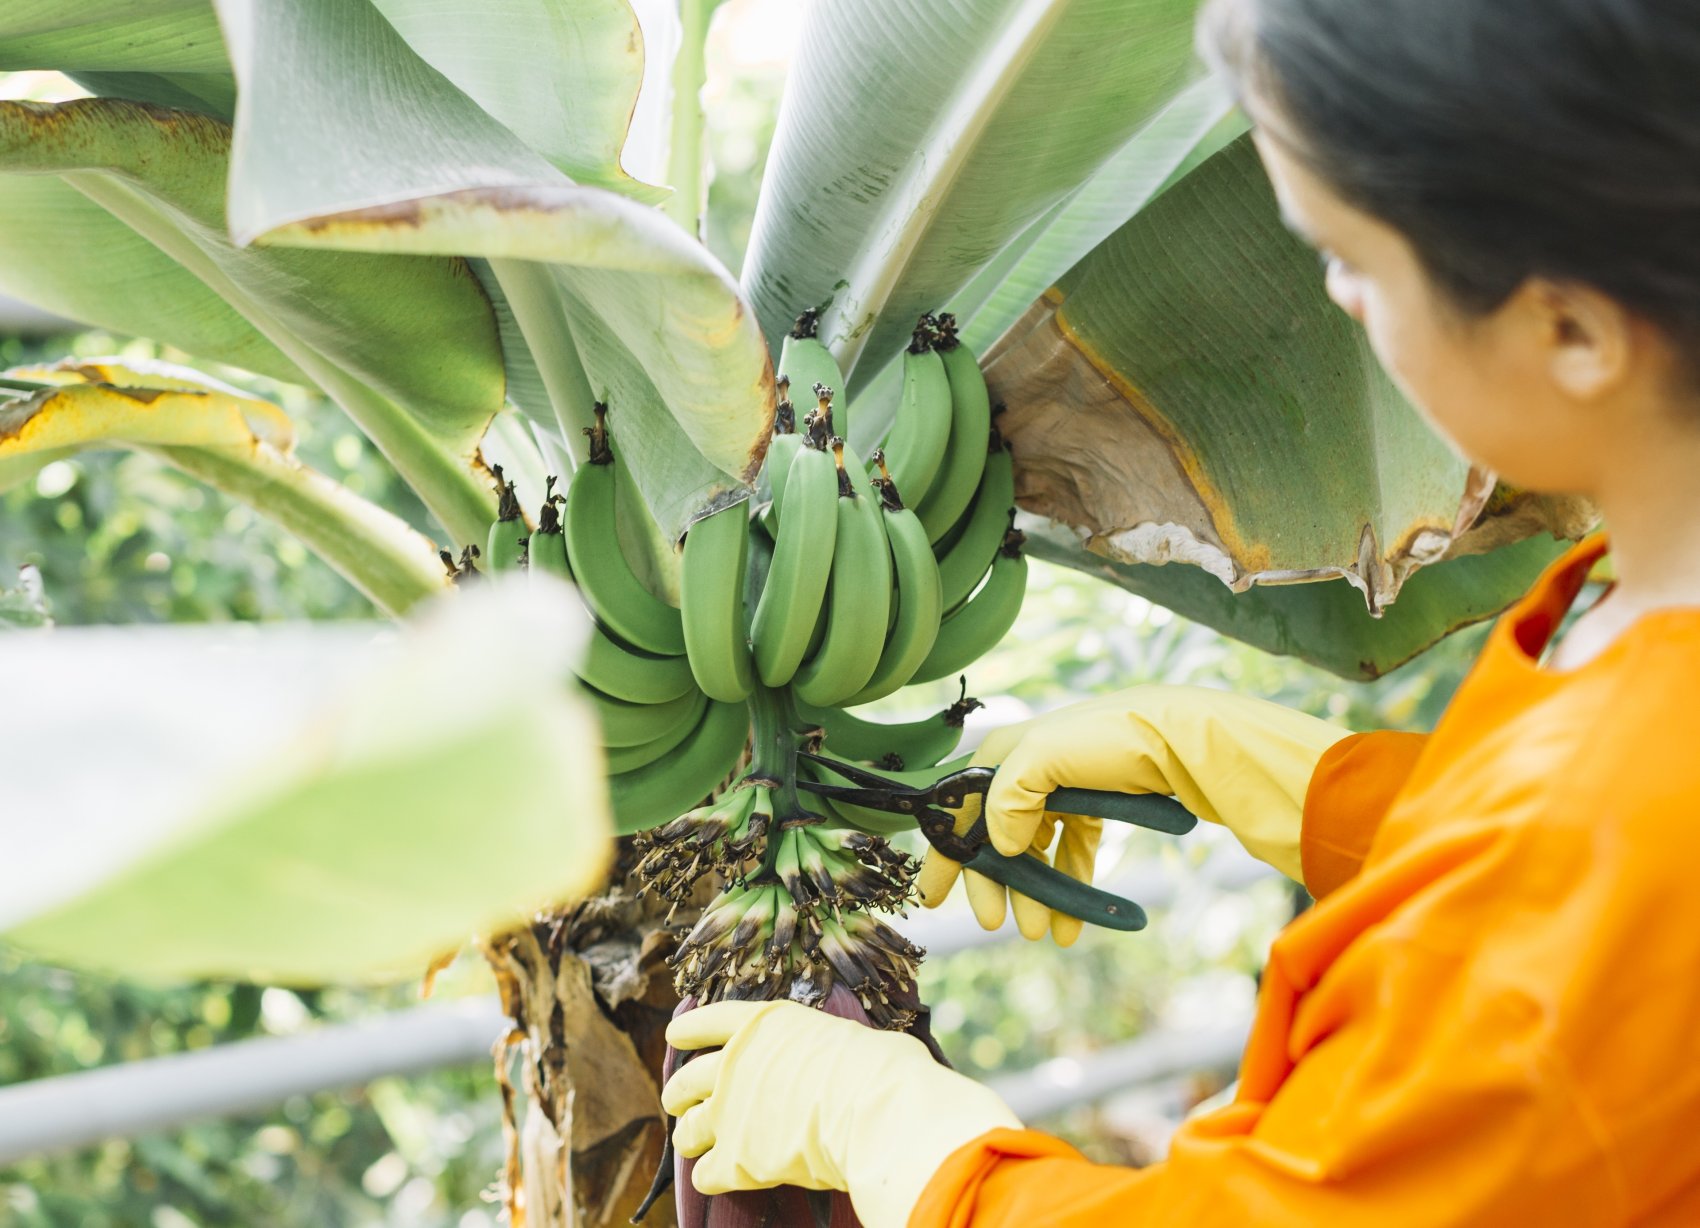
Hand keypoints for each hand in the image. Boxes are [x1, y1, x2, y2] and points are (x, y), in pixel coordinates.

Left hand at [663, 1000, 1020, 1227]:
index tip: (675, 1037)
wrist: (876, 1111)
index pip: (706, 1021)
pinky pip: (705, 1174)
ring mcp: (729, 1112)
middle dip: (679, 1093)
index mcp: (761, 1025)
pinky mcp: (735, 1160)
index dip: (687, 1031)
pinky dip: (711, 1177)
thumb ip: (824, 1046)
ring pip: (687, 1130)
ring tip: (693, 1144)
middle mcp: (734, 1064)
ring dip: (689, 1138)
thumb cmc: (880, 1068)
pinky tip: (718, 1178)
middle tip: (679, 1102)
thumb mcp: (847, 1037)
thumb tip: (850, 1056)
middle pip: (686, 1080)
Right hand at [917, 686, 1350, 944]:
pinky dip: (1068, 887)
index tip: (932, 899)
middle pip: (995, 838)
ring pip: (1034, 852)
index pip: (960, 811)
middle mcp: (1026, 772)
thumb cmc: (1109, 738)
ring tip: (1039, 931)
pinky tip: (1071, 922)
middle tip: (995, 923)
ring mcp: (1060, 791)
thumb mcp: (1045, 757)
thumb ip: (1009, 799)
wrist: (1180, 736)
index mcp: (1003, 754)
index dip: (946, 855)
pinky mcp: (1093, 807)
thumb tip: (999, 845)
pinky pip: (1070, 854)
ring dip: (1033, 892)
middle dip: (994, 883)